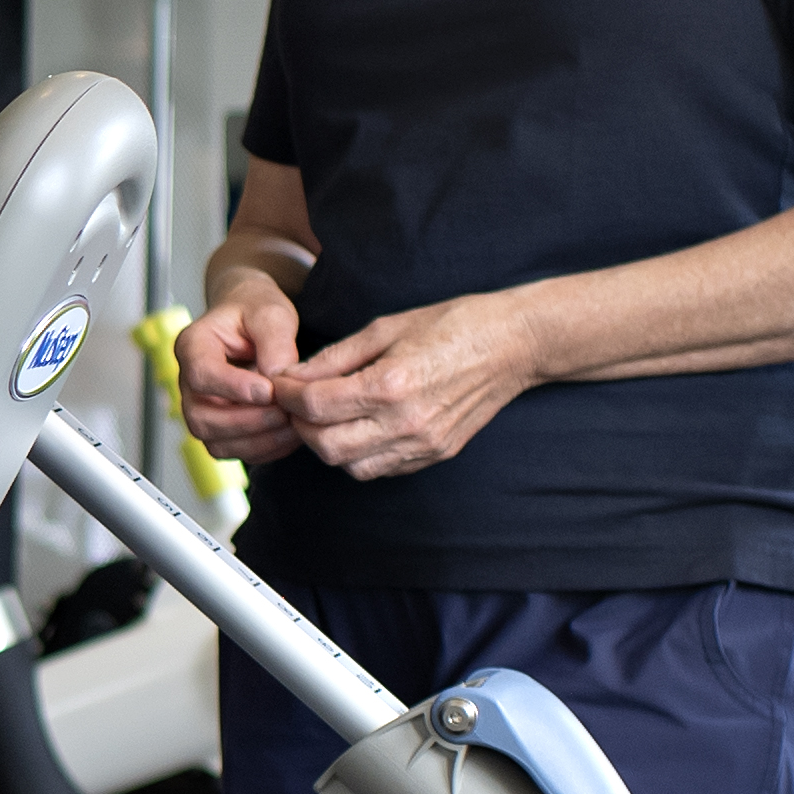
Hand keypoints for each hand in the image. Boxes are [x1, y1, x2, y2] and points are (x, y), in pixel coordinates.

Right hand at [173, 283, 315, 464]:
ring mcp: (201, 407)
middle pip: (201, 417)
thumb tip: (278, 381)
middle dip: (247, 421)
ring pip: (214, 441)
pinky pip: (232, 451)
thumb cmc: (255, 311)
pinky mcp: (218, 427)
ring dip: (256, 440)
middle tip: (286, 412)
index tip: (269, 391)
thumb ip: (275, 343)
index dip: (233, 388)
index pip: (201, 375)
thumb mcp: (271, 313)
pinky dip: (262, 449)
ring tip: (292, 425)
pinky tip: (288, 435)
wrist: (252, 321)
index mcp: (193, 345)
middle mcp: (189, 381)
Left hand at [280, 297, 551, 480]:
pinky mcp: (435, 454)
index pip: (316, 405)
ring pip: (350, 466)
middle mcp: (407, 422)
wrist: (512, 344)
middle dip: (300, 425)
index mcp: (391, 384)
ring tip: (325, 417)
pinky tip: (357, 428)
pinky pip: (380, 469)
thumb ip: (336, 356)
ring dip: (327, 444)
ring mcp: (423, 444)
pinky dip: (358, 455)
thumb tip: (294, 374)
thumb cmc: (452, 325)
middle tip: (296, 404)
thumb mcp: (386, 327)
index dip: (288, 396)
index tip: (282, 383)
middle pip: (326, 446)